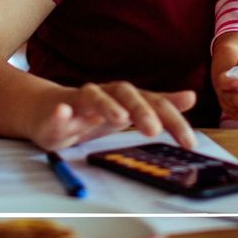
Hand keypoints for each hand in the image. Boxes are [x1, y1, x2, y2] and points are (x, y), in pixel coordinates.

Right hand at [32, 82, 196, 150]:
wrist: (46, 110)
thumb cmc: (91, 113)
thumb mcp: (128, 112)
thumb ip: (158, 106)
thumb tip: (191, 97)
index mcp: (126, 98)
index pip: (154, 104)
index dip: (173, 121)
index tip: (189, 143)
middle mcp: (106, 94)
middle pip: (126, 94)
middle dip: (141, 110)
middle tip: (153, 131)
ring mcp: (80, 100)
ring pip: (93, 96)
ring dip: (107, 105)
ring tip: (119, 118)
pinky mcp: (56, 110)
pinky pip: (58, 110)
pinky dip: (60, 112)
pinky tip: (63, 113)